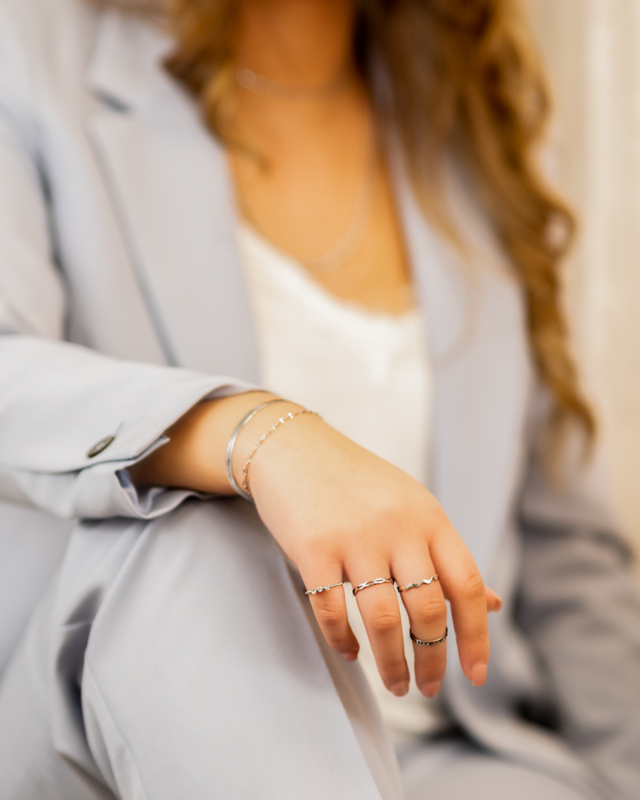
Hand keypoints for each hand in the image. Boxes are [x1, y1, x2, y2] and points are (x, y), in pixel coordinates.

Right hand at [247, 404, 500, 697]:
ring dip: (392, 663)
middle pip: (428, 609)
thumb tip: (490, 603)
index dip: (476, 635)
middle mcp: (397, 526)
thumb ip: (446, 555)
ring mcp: (354, 537)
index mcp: (429, 517)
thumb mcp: (412, 506)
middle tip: (427, 687)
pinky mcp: (313, 548)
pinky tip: (351, 650)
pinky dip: (343, 641)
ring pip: (383, 619)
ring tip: (395, 684)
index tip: (476, 674)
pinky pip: (332, 611)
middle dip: (432, 660)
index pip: (465, 584)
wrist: (293, 447)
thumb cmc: (356, 481)